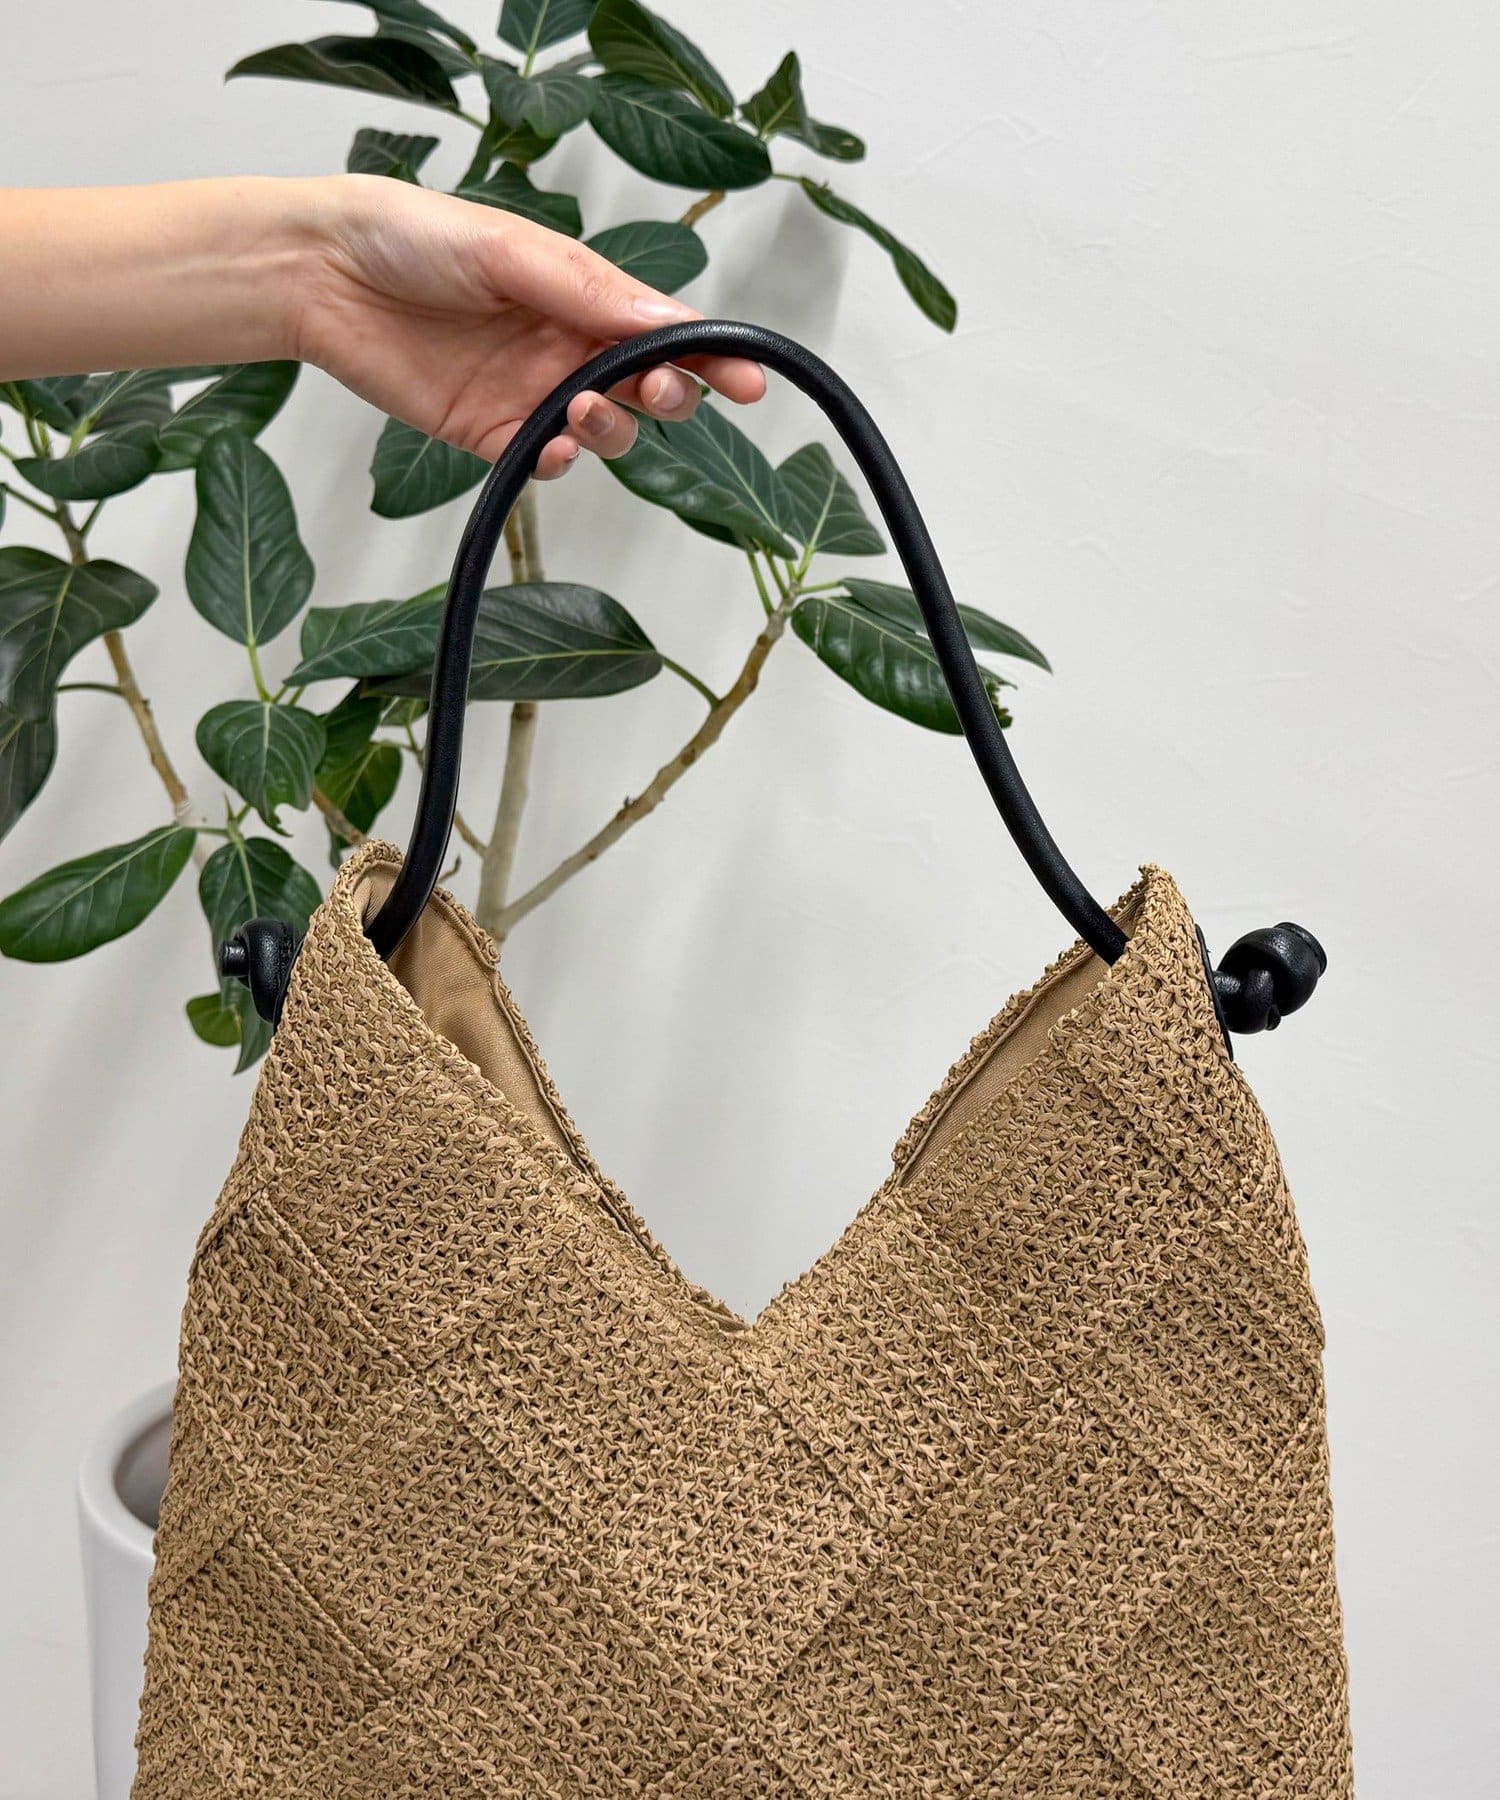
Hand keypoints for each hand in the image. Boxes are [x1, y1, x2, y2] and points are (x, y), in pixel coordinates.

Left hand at [295, 175, 765, 479]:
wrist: (321, 274)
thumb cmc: (409, 237)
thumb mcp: (507, 248)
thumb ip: (586, 289)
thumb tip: (665, 317)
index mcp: (581, 293)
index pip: (664, 329)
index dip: (712, 356)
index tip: (748, 379)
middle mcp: (566, 345)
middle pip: (648, 386)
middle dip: (670, 394)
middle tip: (660, 390)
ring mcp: (531, 394)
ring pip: (606, 431)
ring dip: (612, 428)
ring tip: (581, 408)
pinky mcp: (490, 434)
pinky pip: (547, 462)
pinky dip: (561, 460)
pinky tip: (553, 444)